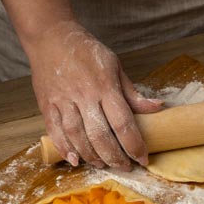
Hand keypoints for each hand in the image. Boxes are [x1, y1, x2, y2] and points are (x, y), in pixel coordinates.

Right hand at [26, 21, 162, 168]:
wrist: (51, 37)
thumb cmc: (86, 51)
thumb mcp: (114, 65)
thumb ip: (132, 92)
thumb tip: (157, 108)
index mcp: (104, 85)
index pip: (123, 122)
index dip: (134, 144)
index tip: (143, 158)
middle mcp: (84, 95)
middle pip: (100, 134)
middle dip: (114, 156)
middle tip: (124, 166)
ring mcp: (63, 101)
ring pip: (77, 136)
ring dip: (91, 155)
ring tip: (102, 164)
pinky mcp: (46, 105)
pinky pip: (55, 131)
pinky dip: (65, 148)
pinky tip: (75, 159)